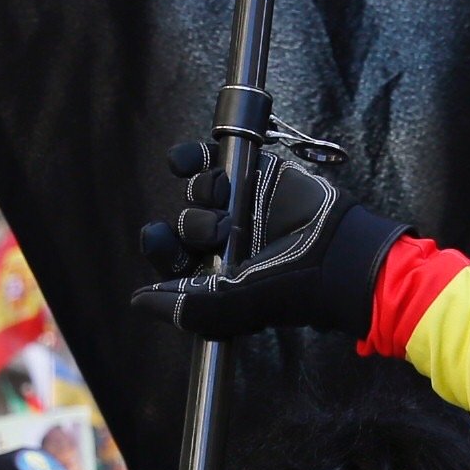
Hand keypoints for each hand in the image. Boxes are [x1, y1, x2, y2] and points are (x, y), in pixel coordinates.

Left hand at [133, 142, 403, 342]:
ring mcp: (236, 205)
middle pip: (182, 225)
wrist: (333, 253)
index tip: (158, 239)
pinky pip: (204, 160)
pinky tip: (182, 162)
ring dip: (200, 193)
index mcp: (214, 275)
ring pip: (194, 192)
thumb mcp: (226, 310)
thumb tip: (137, 299)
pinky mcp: (250, 174)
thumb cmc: (283, 289)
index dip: (161, 249)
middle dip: (192, 226)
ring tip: (226, 199)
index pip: (173, 260)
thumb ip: (182, 308)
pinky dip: (188, 158)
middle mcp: (223, 241)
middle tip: (220, 229)